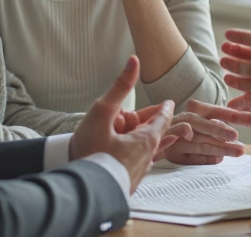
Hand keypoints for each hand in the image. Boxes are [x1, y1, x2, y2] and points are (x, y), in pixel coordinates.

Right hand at [70, 56, 176, 191]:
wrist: (81, 191)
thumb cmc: (90, 150)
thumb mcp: (102, 112)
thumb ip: (120, 86)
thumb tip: (134, 61)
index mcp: (145, 140)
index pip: (161, 120)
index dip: (165, 110)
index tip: (169, 103)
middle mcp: (146, 158)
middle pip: (154, 136)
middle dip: (155, 124)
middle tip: (162, 115)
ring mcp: (136, 174)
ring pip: (149, 153)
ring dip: (154, 142)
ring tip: (164, 139)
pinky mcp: (126, 185)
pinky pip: (139, 167)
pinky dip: (143, 158)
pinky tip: (144, 163)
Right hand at [159, 100, 245, 164]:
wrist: (155, 139)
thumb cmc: (185, 132)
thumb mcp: (200, 123)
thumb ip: (216, 125)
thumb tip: (235, 136)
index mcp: (192, 111)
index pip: (210, 110)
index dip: (224, 113)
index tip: (238, 116)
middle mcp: (181, 121)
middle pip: (200, 124)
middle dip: (219, 130)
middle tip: (236, 136)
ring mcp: (173, 137)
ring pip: (199, 142)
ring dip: (218, 147)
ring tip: (236, 151)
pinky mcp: (170, 153)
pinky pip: (190, 157)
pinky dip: (204, 159)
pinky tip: (218, 160)